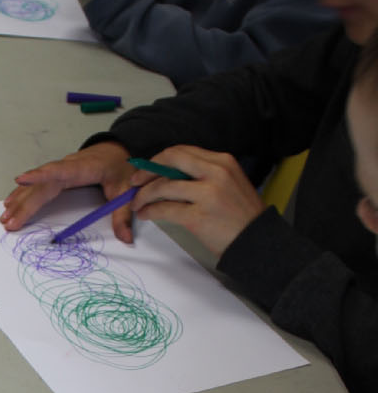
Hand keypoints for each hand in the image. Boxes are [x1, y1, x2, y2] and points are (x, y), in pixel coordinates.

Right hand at [1, 141, 134, 235]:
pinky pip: (37, 184)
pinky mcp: (56, 175)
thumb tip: (126, 238)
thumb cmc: (120, 167)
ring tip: (5, 217)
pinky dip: (23, 194)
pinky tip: (11, 203)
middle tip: (10, 222)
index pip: (58, 171)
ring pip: (36, 185)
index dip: (39, 175)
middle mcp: (66, 168)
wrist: (117, 150)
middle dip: (24, 203)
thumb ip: (124, 215)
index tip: (21, 180)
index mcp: (82, 168)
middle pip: (41, 185)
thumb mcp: (127, 190)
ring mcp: (59, 170)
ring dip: (19, 200)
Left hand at [131, 144, 266, 258]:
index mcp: (223, 162)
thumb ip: (205, 174)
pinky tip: (146, 214)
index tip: (147, 169)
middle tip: (135, 183)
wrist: (257, 241)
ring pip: (163, 187)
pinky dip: (150, 211)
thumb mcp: (230, 183)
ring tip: (136, 203)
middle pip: (171, 161)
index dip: (160, 159)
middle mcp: (215, 173)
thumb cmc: (241, 215)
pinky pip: (165, 209)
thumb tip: (172, 174)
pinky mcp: (198, 217)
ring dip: (144, 195)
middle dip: (147, 171)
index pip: (183, 151)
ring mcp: (207, 195)